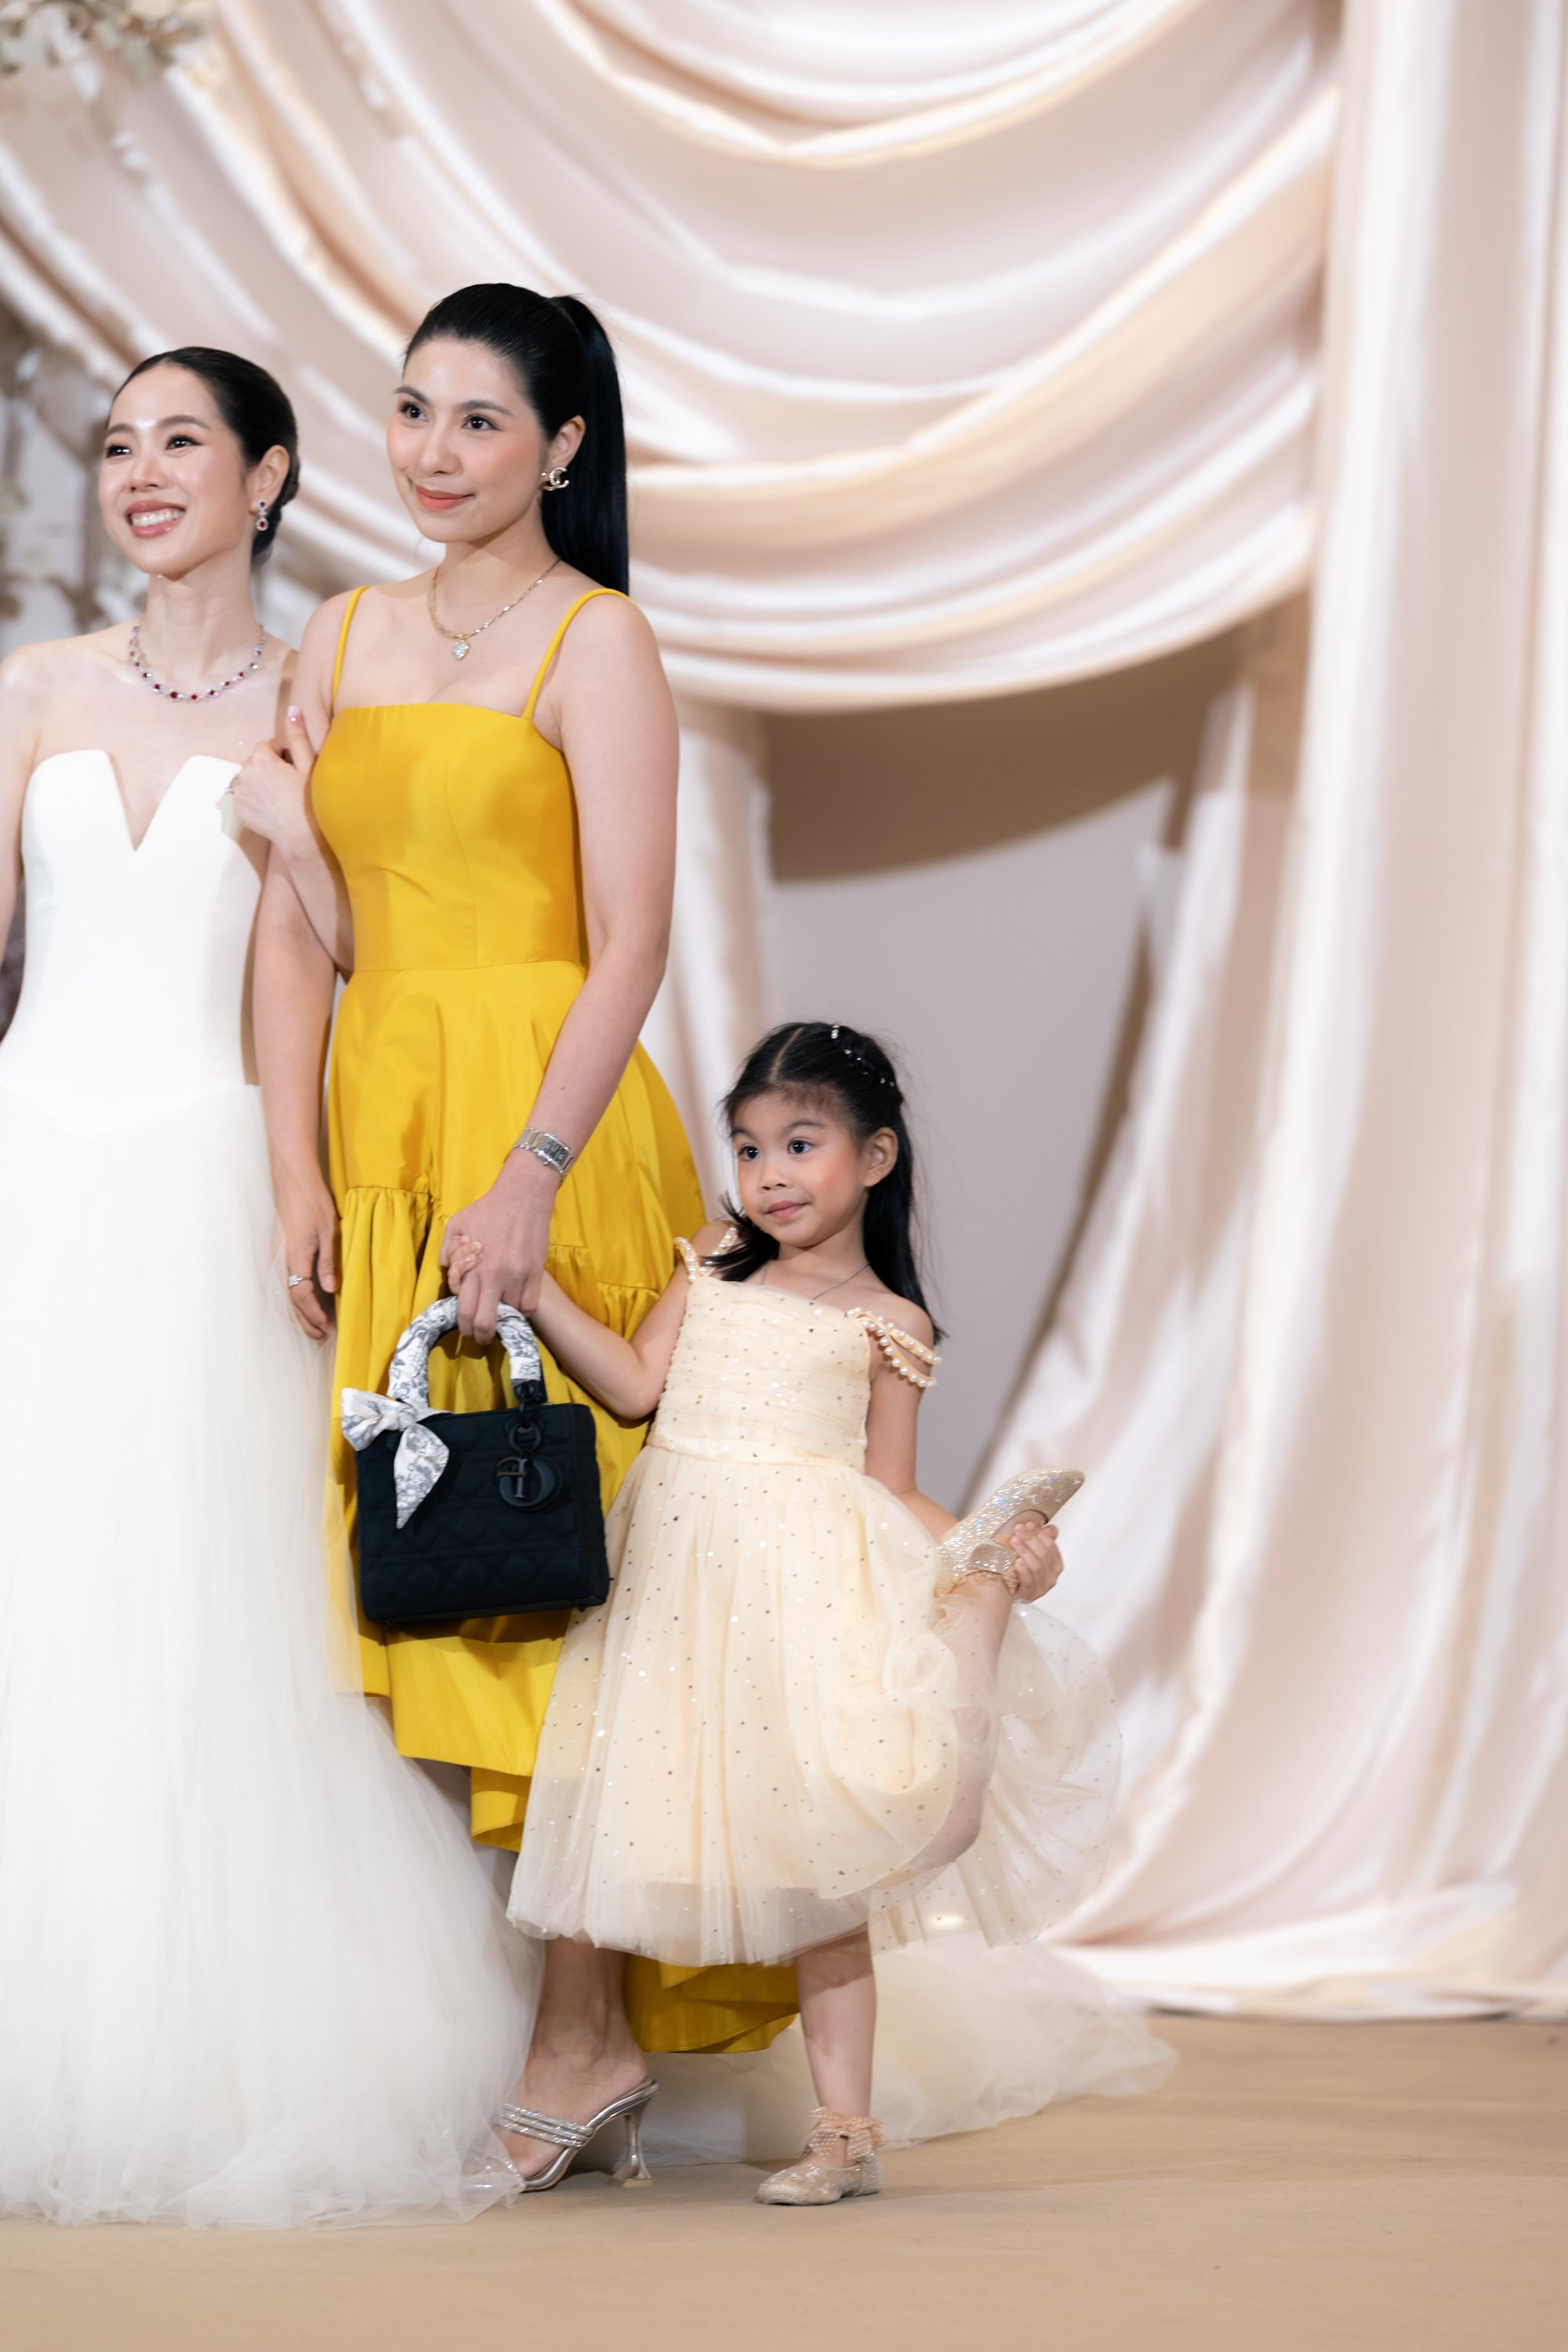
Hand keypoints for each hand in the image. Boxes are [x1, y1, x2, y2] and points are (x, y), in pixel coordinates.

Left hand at [229, 706, 315, 852]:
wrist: (301, 836)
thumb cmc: (309, 800)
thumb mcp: (307, 765)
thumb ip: (297, 736)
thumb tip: (293, 709)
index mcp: (261, 759)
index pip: (265, 746)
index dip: (279, 755)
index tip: (291, 768)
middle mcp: (244, 773)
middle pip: (253, 762)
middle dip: (266, 768)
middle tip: (285, 784)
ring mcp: (238, 793)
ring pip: (245, 779)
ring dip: (256, 782)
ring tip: (275, 796)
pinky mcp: (237, 810)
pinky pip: (242, 797)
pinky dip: (251, 799)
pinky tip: (268, 807)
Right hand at [276, 1169, 338, 1338]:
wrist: (293, 1181)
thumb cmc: (313, 1201)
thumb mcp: (328, 1230)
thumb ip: (327, 1261)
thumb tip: (331, 1290)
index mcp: (294, 1256)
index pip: (301, 1294)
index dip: (313, 1314)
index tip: (326, 1327)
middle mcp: (280, 1259)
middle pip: (289, 1299)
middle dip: (304, 1320)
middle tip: (320, 1335)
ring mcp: (275, 1256)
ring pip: (283, 1293)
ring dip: (297, 1312)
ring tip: (312, 1326)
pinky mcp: (276, 1251)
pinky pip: (281, 1282)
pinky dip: (292, 1298)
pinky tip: (302, 1304)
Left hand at [438, 1154, 555, 1342]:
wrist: (522, 1196)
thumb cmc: (487, 1209)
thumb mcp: (455, 1224)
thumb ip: (446, 1251)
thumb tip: (447, 1271)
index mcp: (472, 1267)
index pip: (464, 1311)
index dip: (463, 1326)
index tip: (465, 1328)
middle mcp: (494, 1276)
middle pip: (485, 1322)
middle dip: (480, 1336)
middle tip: (480, 1338)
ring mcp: (517, 1276)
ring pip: (509, 1315)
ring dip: (503, 1321)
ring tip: (500, 1320)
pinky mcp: (536, 1272)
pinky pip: (529, 1305)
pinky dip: (522, 1311)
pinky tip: (517, 1307)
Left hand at [1008, 1519, 1062, 1603]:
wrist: (1012, 1588)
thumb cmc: (1025, 1569)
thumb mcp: (1033, 1552)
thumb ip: (1042, 1539)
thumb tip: (1049, 1529)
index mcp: (1056, 1563)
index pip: (1050, 1545)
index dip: (1039, 1533)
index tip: (1028, 1524)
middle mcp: (1052, 1576)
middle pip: (1043, 1554)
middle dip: (1030, 1539)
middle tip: (1018, 1529)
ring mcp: (1042, 1587)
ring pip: (1037, 1567)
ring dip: (1025, 1552)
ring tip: (1015, 1541)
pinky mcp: (1030, 1595)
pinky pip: (1028, 1583)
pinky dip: (1023, 1571)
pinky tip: (1017, 1562)